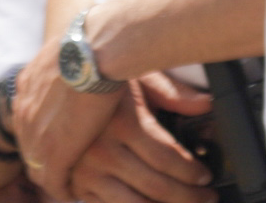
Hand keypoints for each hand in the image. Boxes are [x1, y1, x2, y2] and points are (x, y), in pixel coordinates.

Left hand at [12, 28, 120, 188]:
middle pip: (29, 145)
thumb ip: (67, 58)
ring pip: (38, 167)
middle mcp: (24, 111)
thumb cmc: (92, 40)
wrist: (93, 51)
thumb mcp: (69, 45)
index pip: (30, 117)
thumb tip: (87, 53)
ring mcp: (35, 135)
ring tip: (71, 185)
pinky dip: (64, 191)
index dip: (45, 130)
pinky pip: (53, 183)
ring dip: (53, 177)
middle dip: (45, 157)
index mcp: (27, 84)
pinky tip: (77, 193)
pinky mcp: (54, 154)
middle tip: (64, 166)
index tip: (61, 136)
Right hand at [61, 73, 214, 202]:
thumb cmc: (101, 75)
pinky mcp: (73, 181)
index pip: (168, 158)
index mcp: (123, 123)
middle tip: (207, 197)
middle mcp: (103, 150)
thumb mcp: (138, 77)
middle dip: (188, 196)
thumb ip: (173, 93)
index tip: (206, 175)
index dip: (192, 171)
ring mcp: (85, 170)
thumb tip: (205, 104)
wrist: (59, 80)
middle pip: (155, 186)